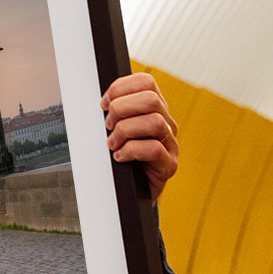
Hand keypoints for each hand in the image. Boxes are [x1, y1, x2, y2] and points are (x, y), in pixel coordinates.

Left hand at [101, 72, 178, 200]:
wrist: (131, 191)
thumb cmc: (122, 156)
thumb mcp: (116, 129)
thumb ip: (114, 112)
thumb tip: (101, 102)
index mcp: (154, 109)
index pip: (145, 82)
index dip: (120, 88)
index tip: (104, 104)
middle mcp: (166, 123)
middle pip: (151, 99)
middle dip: (121, 109)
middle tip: (108, 125)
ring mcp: (171, 144)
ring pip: (154, 122)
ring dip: (125, 131)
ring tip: (113, 143)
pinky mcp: (169, 165)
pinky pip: (153, 149)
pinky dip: (130, 151)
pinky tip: (120, 157)